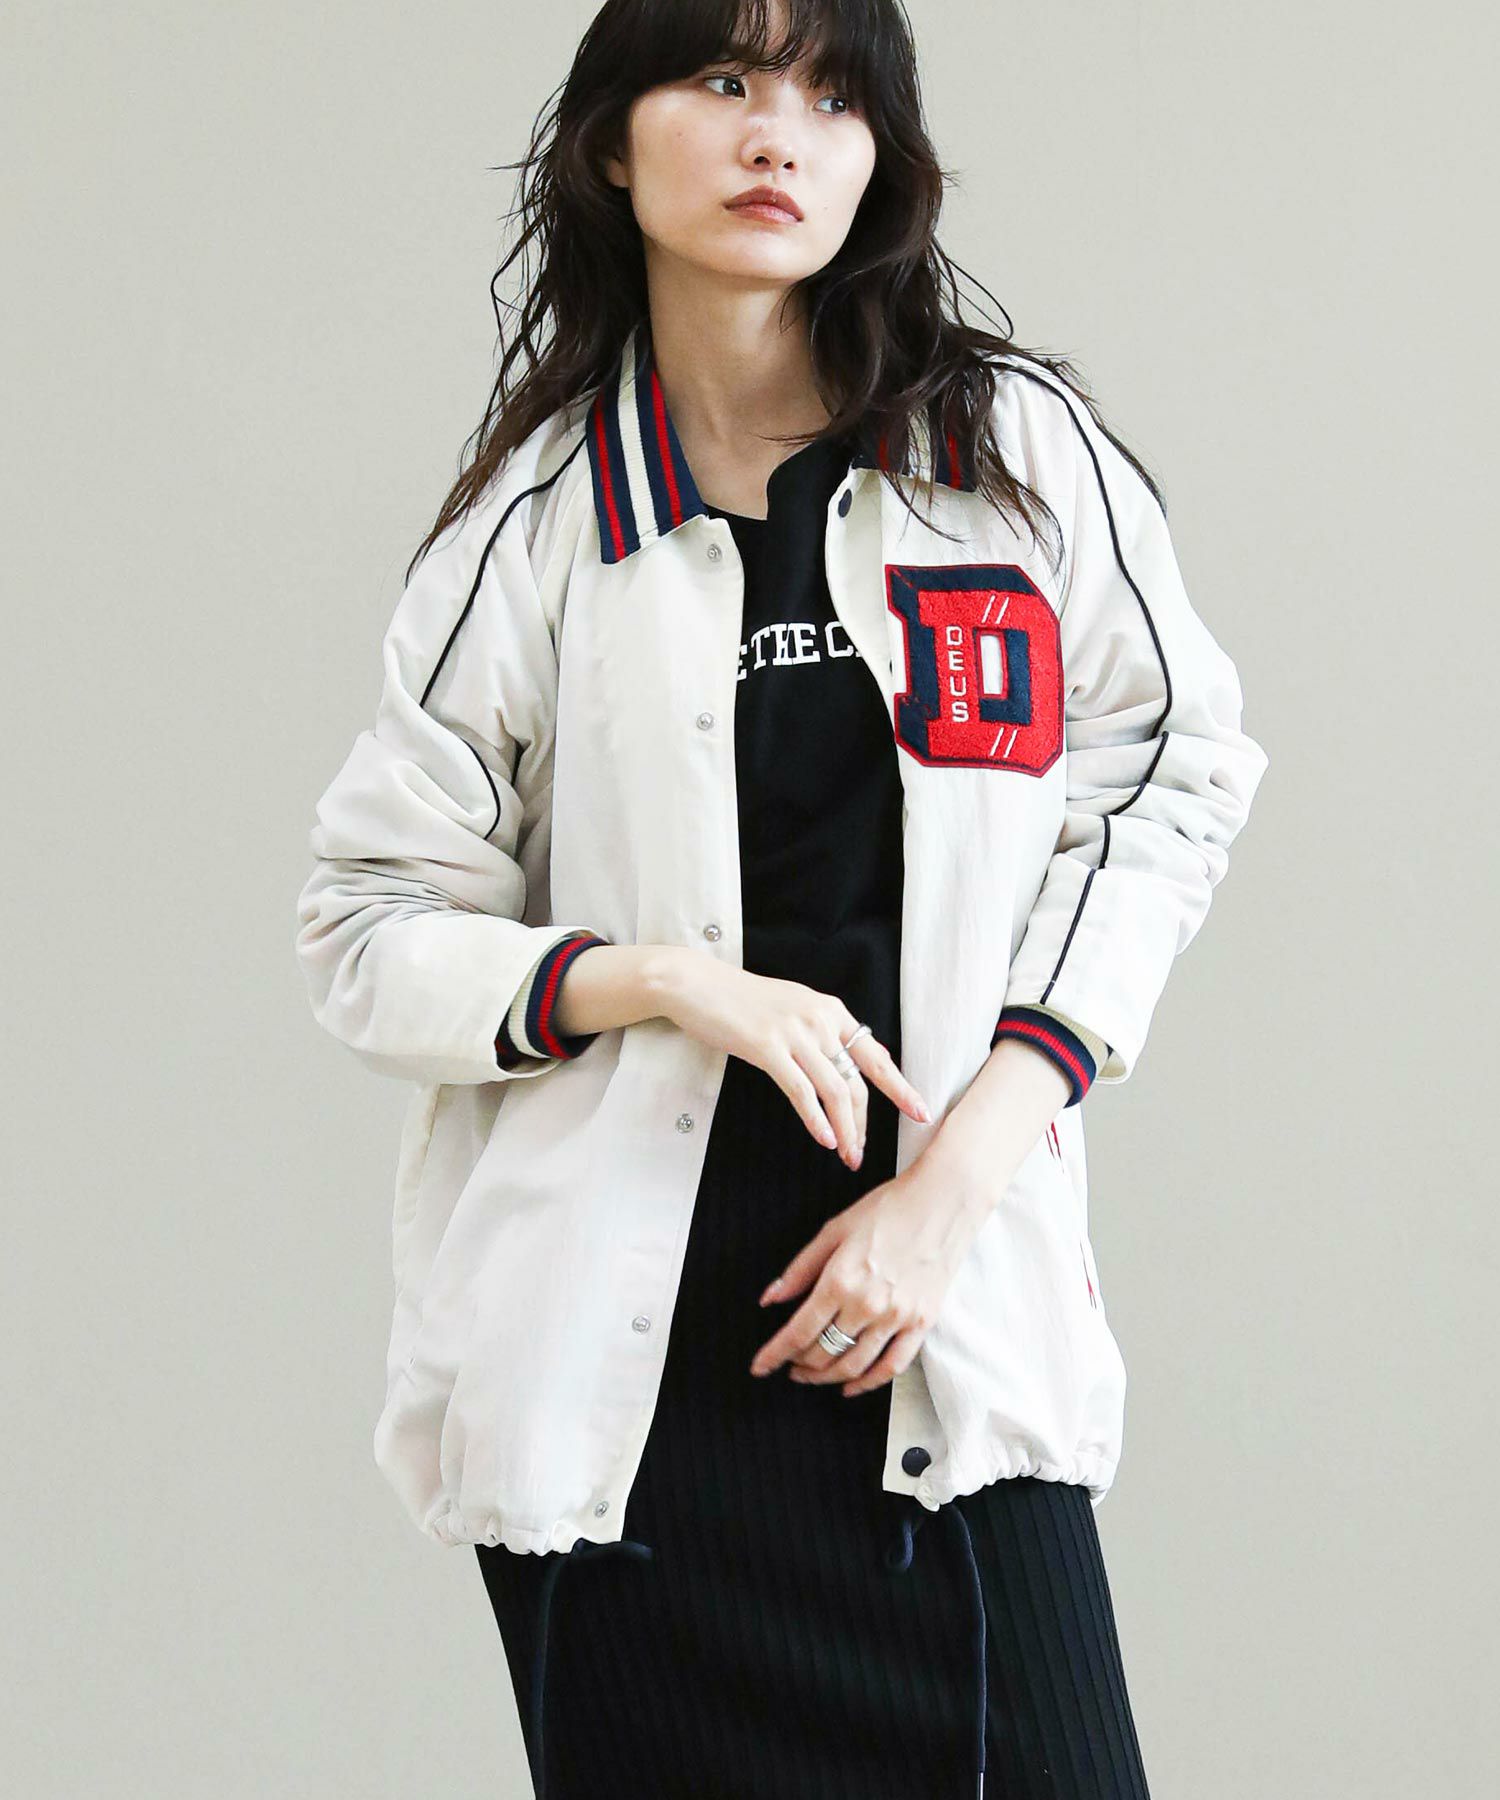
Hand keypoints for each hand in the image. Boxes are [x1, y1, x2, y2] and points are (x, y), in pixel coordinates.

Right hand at [655, 952, 930, 1165]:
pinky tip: (824, 1139)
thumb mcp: (795, 1008)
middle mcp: (820, 1019)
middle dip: (865, 1123)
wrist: (698, 984)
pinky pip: (801, 1091)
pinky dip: (816, 1119)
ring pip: (835, 1090)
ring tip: (848, 1156)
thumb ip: (826, 1031)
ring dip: (845, 1129)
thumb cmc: (742, 1001)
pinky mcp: (768, 1048)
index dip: (899, 1087)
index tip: (919, 1111)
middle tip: (864, 1152)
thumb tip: (860, 1059)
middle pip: (857, 1080)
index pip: (875, 1056)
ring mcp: (795, 1033)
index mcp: (831, 1010)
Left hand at [747, 1150, 991, 1395]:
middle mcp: (867, 1304)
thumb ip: (800, 1269)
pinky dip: (869, 1383)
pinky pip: (892, 1366)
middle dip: (799, 1365)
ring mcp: (897, 1317)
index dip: (774, 1354)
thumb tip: (770, 1299)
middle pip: (823, 1352)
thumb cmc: (887, 1208)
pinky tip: (852, 1386)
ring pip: (854, 1365)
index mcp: (840, 1279)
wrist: (943, 1200)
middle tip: (788, 1365)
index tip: (760, 1367)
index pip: (798, 1331)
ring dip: (826, 1377)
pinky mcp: (922, 1323)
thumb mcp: (834, 1229)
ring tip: (812, 1375)